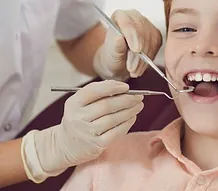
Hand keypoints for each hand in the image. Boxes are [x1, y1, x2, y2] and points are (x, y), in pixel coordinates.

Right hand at [21, 80, 143, 182]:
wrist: (65, 145)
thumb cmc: (79, 118)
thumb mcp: (80, 101)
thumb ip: (98, 90)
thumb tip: (120, 85)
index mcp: (74, 103)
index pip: (95, 91)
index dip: (113, 87)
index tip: (126, 87)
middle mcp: (79, 117)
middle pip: (107, 105)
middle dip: (127, 99)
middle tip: (139, 96)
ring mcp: (88, 132)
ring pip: (114, 118)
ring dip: (130, 111)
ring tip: (138, 105)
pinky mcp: (96, 145)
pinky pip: (116, 132)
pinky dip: (127, 123)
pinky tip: (132, 117)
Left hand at [93, 10, 162, 79]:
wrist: (119, 62)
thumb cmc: (112, 55)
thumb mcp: (109, 53)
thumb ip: (115, 45)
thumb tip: (120, 38)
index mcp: (120, 16)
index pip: (127, 22)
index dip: (132, 36)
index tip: (135, 50)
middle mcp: (135, 17)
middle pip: (142, 31)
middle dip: (138, 52)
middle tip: (132, 68)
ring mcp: (147, 26)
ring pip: (151, 40)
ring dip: (144, 59)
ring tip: (134, 71)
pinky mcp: (156, 36)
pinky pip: (157, 46)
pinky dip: (149, 59)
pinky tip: (141, 66)